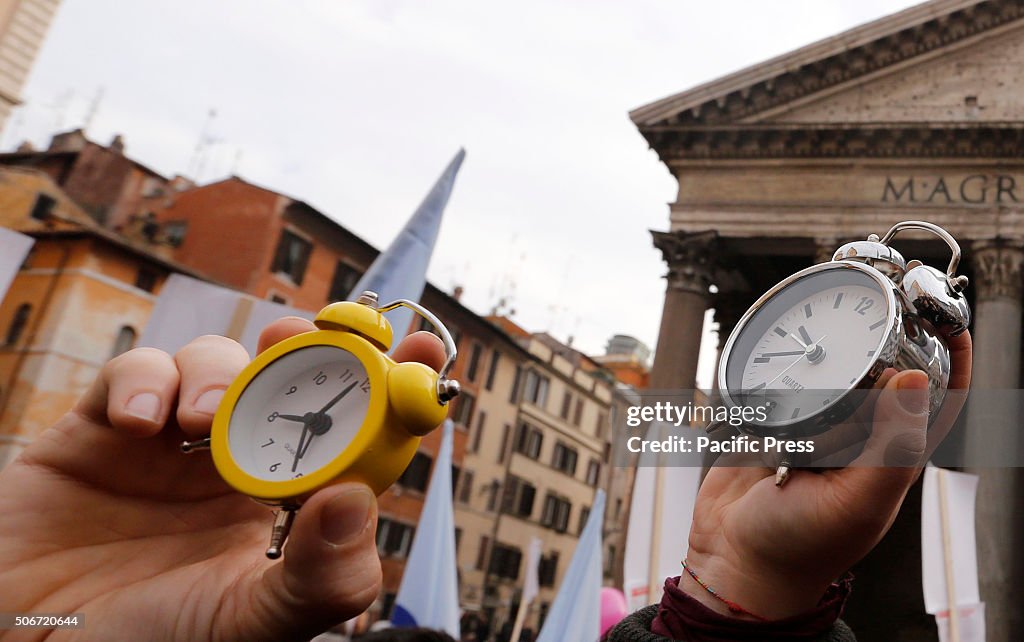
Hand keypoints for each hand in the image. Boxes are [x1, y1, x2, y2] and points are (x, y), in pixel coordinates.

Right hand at [0, 318, 445, 641]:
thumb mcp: (248, 625)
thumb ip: (316, 577)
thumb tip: (358, 501)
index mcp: (283, 507)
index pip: (350, 437)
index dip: (387, 393)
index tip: (424, 358)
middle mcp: (234, 466)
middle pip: (285, 381)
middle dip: (308, 348)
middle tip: (311, 335)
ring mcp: (169, 443)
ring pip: (216, 365)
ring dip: (221, 373)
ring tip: (204, 416)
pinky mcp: (102, 428)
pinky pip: (134, 373)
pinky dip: (143, 380)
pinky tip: (141, 422)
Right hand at [684, 330, 971, 619]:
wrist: (731, 557)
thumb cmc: (801, 545)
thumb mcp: (858, 503)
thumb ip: (891, 447)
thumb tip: (913, 378)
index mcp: (892, 455)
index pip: (936, 399)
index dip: (949, 358)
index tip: (943, 319)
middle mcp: (858, 436)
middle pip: (881, 372)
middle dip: (884, 338)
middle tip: (881, 299)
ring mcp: (814, 426)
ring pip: (831, 372)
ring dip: (829, 347)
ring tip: (829, 314)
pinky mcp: (771, 421)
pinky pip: (781, 380)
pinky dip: (780, 361)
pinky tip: (781, 344)